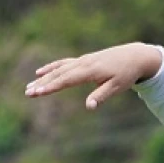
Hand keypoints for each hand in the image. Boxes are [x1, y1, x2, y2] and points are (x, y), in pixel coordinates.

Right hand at [24, 43, 163, 110]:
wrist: (135, 56)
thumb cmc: (127, 74)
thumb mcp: (117, 87)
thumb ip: (101, 96)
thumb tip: (89, 106)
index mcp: (90, 70)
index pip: (66, 80)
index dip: (51, 87)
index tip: (38, 92)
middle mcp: (83, 63)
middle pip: (58, 74)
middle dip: (42, 83)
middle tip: (28, 92)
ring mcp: (82, 60)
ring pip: (58, 69)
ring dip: (43, 78)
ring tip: (29, 86)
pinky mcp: (83, 60)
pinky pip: (63, 64)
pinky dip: (51, 67)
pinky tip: (40, 72)